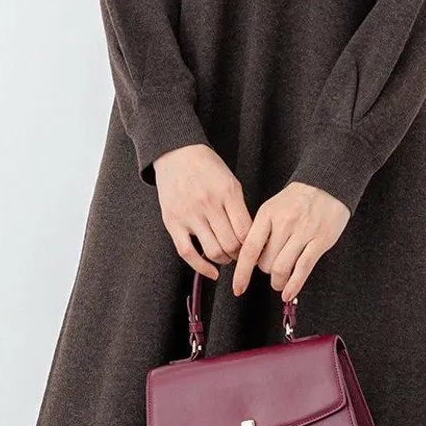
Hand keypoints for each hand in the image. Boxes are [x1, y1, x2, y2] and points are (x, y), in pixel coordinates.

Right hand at [151, 144, 251, 279]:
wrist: (177, 153)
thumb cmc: (207, 167)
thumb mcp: (231, 181)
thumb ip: (239, 208)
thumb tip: (250, 238)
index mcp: (227, 193)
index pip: (246, 231)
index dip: (252, 245)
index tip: (253, 248)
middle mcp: (208, 204)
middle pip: (231, 244)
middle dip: (239, 255)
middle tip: (240, 254)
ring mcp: (189, 214)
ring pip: (213, 251)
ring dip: (224, 260)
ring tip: (226, 257)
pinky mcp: (172, 222)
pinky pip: (187, 253)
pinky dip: (201, 267)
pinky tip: (211, 272)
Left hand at [231, 181, 350, 303]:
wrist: (327, 184)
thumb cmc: (297, 199)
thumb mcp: (272, 208)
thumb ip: (261, 231)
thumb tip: (252, 260)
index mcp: (267, 215)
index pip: (249, 249)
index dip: (242, 272)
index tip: (238, 288)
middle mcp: (284, 223)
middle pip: (265, 262)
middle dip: (265, 272)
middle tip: (270, 271)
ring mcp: (303, 232)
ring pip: (282, 268)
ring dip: (277, 282)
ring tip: (278, 284)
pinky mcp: (321, 240)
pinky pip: (303, 268)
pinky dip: (294, 285)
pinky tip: (288, 293)